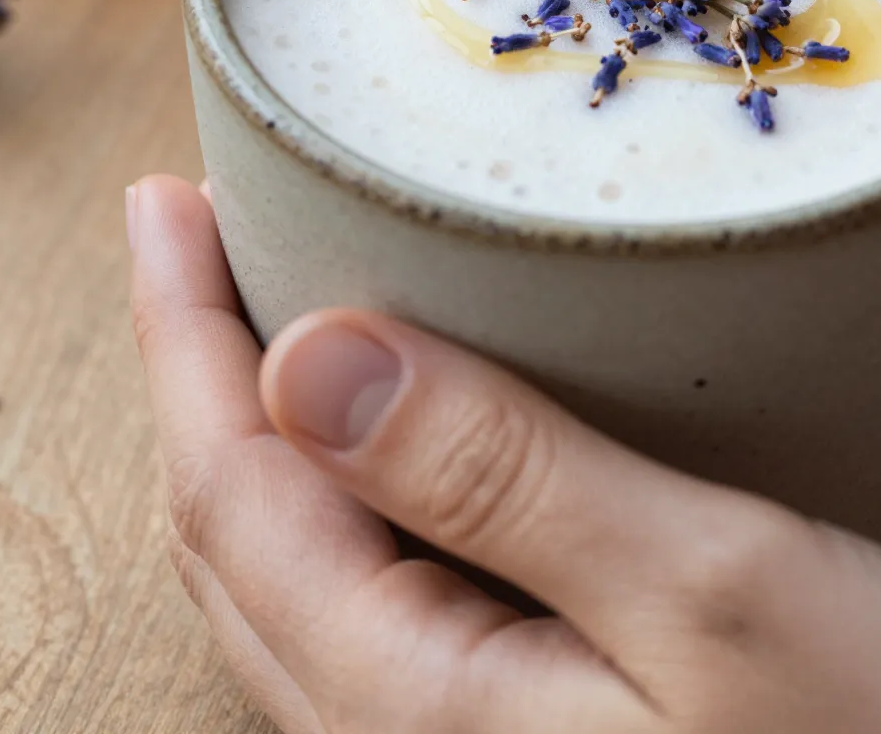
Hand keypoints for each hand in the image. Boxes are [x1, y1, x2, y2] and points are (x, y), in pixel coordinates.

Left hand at [127, 176, 880, 732]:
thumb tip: (302, 354)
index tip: (167, 196)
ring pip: (300, 579)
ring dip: (266, 434)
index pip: (232, 492)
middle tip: (202, 234)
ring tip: (273, 312)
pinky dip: (354, 497)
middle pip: (238, 540)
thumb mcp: (713, 590)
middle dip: (199, 374)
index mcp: (422, 708)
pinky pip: (383, 606)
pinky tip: (405, 443)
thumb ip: (502, 478)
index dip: (183, 332)